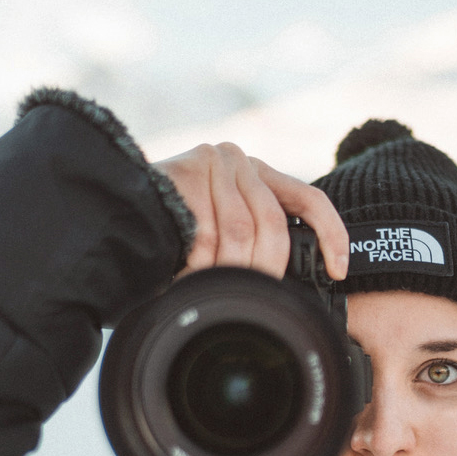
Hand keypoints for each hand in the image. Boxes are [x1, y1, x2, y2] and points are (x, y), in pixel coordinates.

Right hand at [154, 143, 347, 280]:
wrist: (117, 208)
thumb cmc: (176, 229)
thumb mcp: (222, 228)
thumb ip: (254, 240)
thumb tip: (287, 285)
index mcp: (258, 175)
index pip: (310, 200)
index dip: (332, 236)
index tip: (339, 272)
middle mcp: (239, 161)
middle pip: (273, 224)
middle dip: (265, 269)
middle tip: (251, 294)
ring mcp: (212, 164)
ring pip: (240, 233)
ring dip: (228, 270)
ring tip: (214, 288)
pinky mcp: (185, 175)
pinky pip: (206, 236)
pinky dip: (202, 266)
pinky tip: (190, 274)